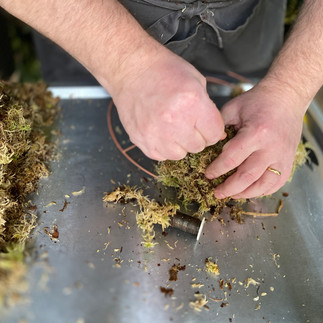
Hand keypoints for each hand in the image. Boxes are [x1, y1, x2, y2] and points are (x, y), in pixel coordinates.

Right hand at [112, 50, 224, 160]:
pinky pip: (160, 155)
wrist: (130, 69)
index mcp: (192, 103)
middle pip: (198, 146)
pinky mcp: (141, 140)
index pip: (214, 134)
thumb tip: (215, 133)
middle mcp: (174, 122)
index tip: (206, 125)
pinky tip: (160, 131)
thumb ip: (208, 109)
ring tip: (173, 128)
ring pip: (180, 154)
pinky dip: (163, 147)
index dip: (213, 129)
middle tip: (187, 122)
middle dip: (196, 136)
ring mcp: (156, 134)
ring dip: (180, 144)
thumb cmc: (162, 70)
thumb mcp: (195, 80)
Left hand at [205, 82, 305, 198]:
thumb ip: (219, 126)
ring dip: (245, 194)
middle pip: (247, 176)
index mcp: (256, 133)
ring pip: (263, 185)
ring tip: (231, 195)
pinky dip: (262, 191)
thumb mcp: (234, 108)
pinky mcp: (289, 161)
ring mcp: (283, 157)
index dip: (217, 169)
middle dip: (228, 188)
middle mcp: (271, 148)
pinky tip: (250, 191)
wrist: (287, 97)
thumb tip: (208, 145)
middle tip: (216, 192)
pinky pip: (276, 184)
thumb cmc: (258, 101)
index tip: (208, 174)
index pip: (232, 158)